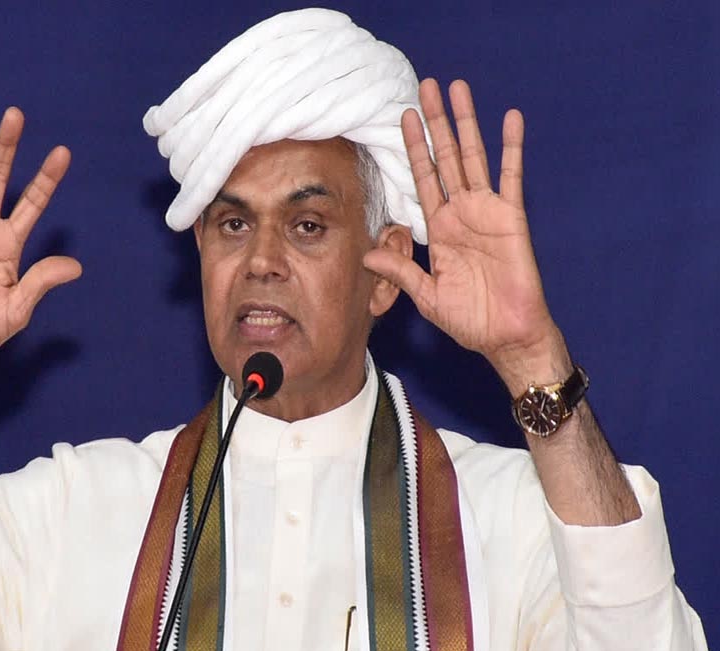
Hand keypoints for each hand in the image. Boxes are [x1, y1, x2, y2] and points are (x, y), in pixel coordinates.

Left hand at [364, 79, 567, 391]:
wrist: (506, 336)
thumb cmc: (469, 319)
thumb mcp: (425, 294)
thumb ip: (400, 270)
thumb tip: (367, 254)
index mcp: (440, 229)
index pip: (422, 178)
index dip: (412, 148)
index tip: (402, 117)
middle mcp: (462, 213)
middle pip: (445, 157)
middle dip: (436, 123)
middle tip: (427, 86)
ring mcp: (487, 211)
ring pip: (474, 156)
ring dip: (466, 123)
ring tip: (458, 89)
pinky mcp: (512, 217)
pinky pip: (511, 176)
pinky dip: (512, 146)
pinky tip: (510, 118)